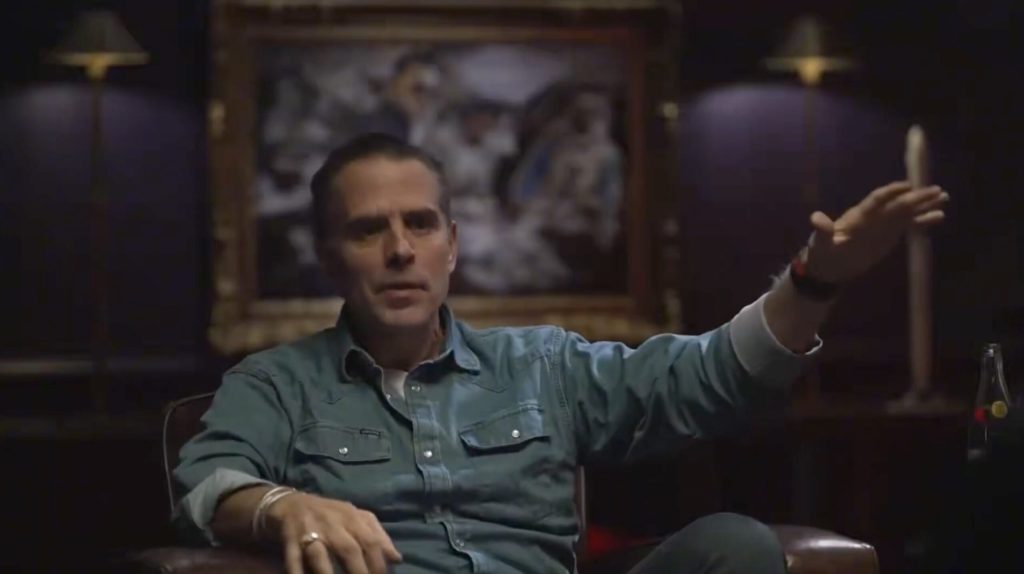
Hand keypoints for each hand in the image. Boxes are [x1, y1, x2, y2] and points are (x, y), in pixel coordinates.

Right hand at [265, 492, 401, 573]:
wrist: (290, 503)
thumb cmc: (329, 515)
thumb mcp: (355, 518)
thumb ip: (377, 535)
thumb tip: (397, 559)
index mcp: (351, 517)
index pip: (370, 541)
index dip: (378, 563)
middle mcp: (332, 523)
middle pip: (349, 549)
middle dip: (359, 571)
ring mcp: (309, 531)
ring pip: (320, 555)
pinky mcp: (289, 539)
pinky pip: (293, 559)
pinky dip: (297, 572)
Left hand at [805, 181, 948, 282]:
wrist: (828, 268)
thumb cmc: (822, 253)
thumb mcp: (820, 243)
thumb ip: (822, 231)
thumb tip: (816, 218)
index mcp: (858, 216)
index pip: (877, 200)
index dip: (891, 192)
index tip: (908, 186)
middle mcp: (874, 216)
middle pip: (897, 203)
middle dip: (916, 197)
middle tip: (936, 190)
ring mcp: (883, 225)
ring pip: (907, 211)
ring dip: (924, 204)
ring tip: (944, 197)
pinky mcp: (890, 235)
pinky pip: (909, 226)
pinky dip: (923, 221)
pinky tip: (939, 216)